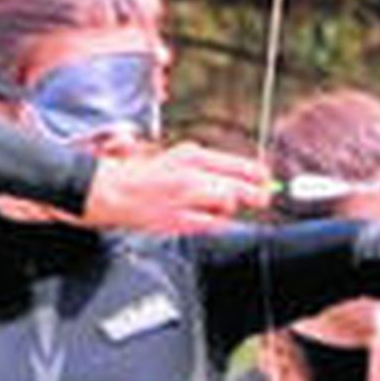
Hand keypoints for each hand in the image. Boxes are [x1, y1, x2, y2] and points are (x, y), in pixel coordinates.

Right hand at [84, 142, 272, 232]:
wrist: (112, 192)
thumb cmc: (148, 175)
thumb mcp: (181, 158)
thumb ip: (214, 166)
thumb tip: (250, 176)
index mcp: (193, 155)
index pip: (242, 165)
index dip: (260, 176)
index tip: (267, 180)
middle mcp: (191, 175)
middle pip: (240, 188)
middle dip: (255, 195)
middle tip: (260, 198)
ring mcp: (185, 199)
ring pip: (227, 205)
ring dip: (229, 209)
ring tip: (216, 206)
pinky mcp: (179, 220)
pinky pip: (212, 224)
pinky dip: (214, 222)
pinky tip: (202, 216)